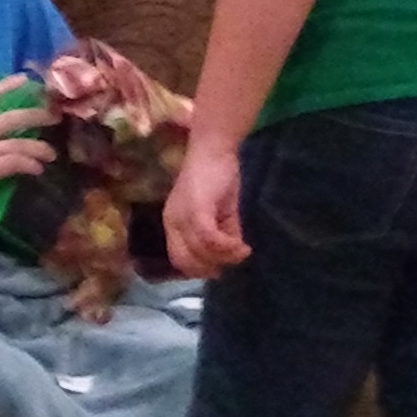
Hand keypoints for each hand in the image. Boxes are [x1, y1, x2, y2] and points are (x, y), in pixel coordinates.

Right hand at [0, 75, 53, 212]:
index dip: (6, 86)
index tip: (25, 80)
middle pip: (12, 118)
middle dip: (36, 115)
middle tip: (53, 116)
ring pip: (18, 143)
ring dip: (39, 148)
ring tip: (51, 154)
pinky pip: (14, 163)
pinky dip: (30, 165)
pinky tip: (37, 169)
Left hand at [163, 134, 248, 276]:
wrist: (216, 147)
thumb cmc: (218, 176)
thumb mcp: (221, 212)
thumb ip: (223, 233)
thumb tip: (233, 255)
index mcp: (173, 223)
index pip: (179, 258)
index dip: (199, 270)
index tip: (219, 270)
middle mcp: (173, 222)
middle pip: (186, 261)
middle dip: (211, 267)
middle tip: (232, 260)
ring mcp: (183, 216)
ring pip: (201, 252)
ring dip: (225, 257)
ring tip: (242, 252)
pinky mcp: (197, 210)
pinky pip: (210, 239)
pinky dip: (228, 247)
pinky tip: (242, 246)